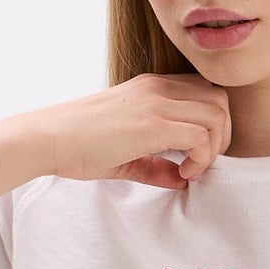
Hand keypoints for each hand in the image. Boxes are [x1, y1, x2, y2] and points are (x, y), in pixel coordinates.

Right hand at [30, 77, 230, 188]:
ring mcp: (156, 102)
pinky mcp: (151, 123)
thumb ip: (156, 165)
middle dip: (222, 137)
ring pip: (216, 115)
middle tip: (202, 164)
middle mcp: (158, 88)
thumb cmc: (78, 145)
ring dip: (213, 148)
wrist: (48, 138)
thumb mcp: (125, 153)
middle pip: (220, 100)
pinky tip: (183, 173)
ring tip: (191, 170)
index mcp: (152, 87)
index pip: (206, 93)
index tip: (195, 156)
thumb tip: (182, 180)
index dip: (212, 126)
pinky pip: (200, 136)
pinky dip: (201, 158)